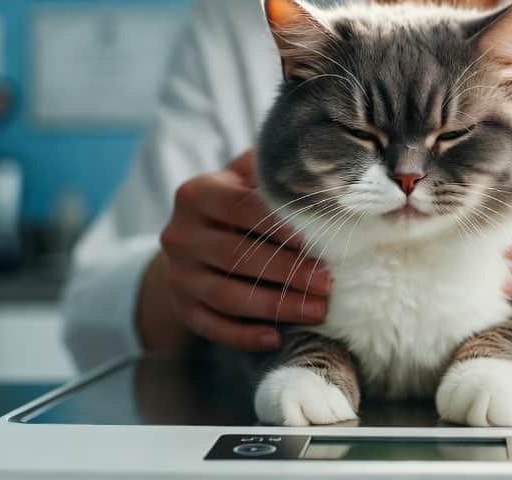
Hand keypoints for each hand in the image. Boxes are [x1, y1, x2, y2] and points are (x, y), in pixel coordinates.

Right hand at [158, 148, 329, 350]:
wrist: (201, 233)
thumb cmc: (244, 198)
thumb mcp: (254, 175)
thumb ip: (281, 172)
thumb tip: (334, 178)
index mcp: (196, 194)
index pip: (239, 207)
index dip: (276, 225)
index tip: (312, 241)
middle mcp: (179, 234)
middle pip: (235, 256)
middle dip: (286, 272)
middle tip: (327, 283)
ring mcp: (178, 274)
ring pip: (225, 296)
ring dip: (275, 307)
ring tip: (316, 311)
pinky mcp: (182, 306)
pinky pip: (211, 327)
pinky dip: (243, 336)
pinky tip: (275, 338)